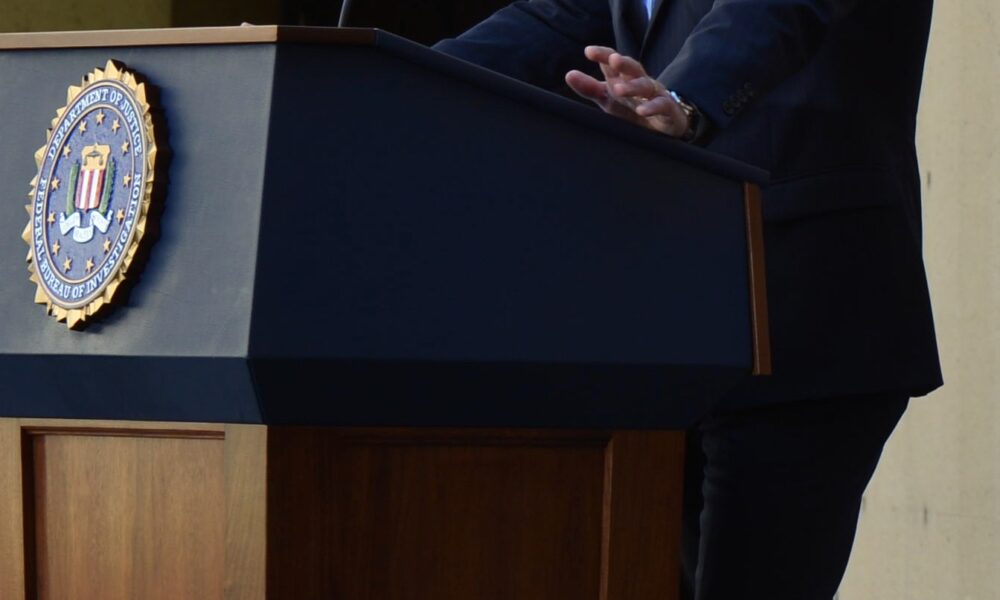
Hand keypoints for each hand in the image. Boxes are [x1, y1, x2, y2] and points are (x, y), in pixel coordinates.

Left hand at [565, 46, 689, 137]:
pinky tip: (642, 110)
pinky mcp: (668, 110)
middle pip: (633, 68)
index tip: (588, 51)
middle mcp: (641, 82)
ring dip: (633, 86)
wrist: (662, 130)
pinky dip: (652, 107)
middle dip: (623, 63)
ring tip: (619, 89)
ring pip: (646, 86)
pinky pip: (662, 105)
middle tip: (613, 59)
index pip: (614, 63)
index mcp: (625, 78)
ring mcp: (656, 95)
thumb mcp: (608, 100)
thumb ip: (590, 89)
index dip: (603, 55)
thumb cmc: (632, 110)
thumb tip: (569, 74)